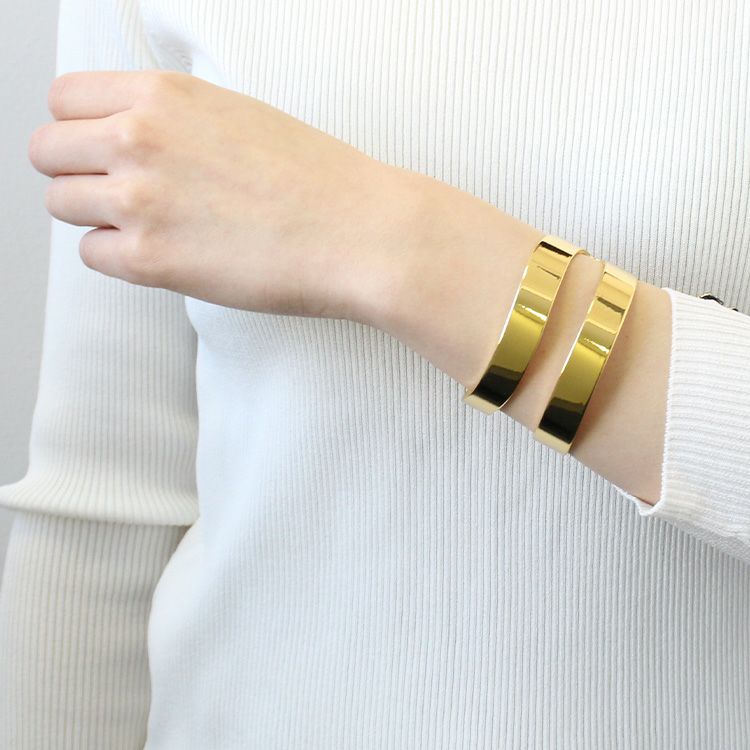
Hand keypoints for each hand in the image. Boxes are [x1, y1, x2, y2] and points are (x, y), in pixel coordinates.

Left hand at [28, 69, 421, 321]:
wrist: (358, 232)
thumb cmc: (317, 180)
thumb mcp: (237, 116)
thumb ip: (172, 121)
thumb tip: (129, 143)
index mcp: (164, 94)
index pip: (64, 100)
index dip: (80, 130)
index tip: (100, 152)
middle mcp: (139, 138)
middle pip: (48, 151)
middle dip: (78, 173)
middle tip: (120, 195)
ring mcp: (139, 200)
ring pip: (63, 203)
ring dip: (98, 217)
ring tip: (151, 229)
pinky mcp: (151, 260)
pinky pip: (94, 255)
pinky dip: (122, 259)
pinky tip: (170, 256)